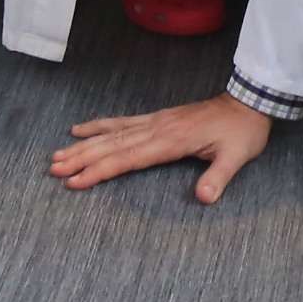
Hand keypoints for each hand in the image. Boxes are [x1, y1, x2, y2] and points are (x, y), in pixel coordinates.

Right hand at [50, 96, 274, 200]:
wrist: (249, 102)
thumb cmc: (243, 132)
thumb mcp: (237, 156)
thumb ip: (219, 177)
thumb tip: (205, 199)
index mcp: (172, 141)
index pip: (129, 158)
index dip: (100, 170)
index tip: (76, 181)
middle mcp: (158, 129)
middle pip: (112, 146)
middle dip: (82, 158)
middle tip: (54, 170)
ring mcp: (155, 122)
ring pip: (112, 134)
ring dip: (84, 145)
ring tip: (57, 155)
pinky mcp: (158, 119)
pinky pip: (122, 123)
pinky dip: (99, 126)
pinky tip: (81, 129)